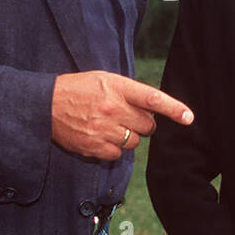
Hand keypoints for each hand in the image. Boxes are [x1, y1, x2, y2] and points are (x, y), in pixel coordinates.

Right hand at [52, 71, 193, 160]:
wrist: (45, 104)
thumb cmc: (79, 89)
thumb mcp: (104, 80)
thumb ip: (129, 92)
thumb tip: (153, 110)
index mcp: (117, 87)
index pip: (152, 98)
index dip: (174, 109)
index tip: (189, 117)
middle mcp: (112, 108)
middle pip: (147, 126)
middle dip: (142, 124)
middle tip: (126, 116)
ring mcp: (103, 129)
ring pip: (134, 142)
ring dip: (127, 136)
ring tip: (109, 125)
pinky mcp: (93, 146)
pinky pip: (118, 154)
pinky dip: (113, 149)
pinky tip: (100, 136)